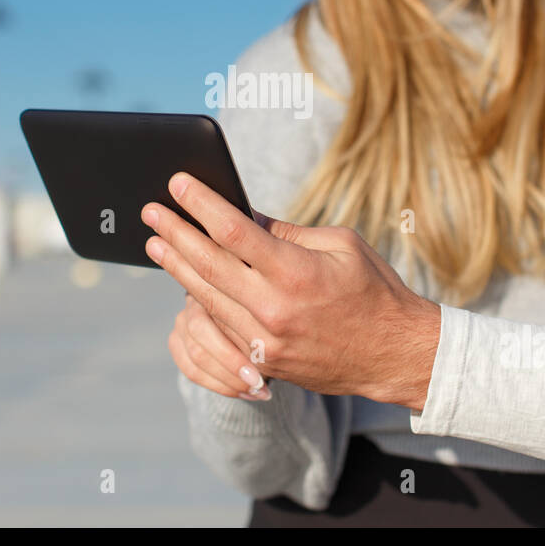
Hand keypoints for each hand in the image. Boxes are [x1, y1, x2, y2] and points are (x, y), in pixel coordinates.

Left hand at [141, 172, 440, 408]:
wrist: (394, 354)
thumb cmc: (373, 290)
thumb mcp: (339, 245)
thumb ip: (285, 231)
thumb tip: (241, 213)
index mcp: (296, 272)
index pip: (233, 231)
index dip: (200, 204)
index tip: (178, 182)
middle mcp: (274, 308)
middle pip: (208, 264)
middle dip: (175, 233)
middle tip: (150, 211)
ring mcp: (265, 341)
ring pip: (206, 298)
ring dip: (177, 268)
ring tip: (155, 243)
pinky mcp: (264, 362)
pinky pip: (220, 326)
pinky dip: (200, 300)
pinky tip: (185, 280)